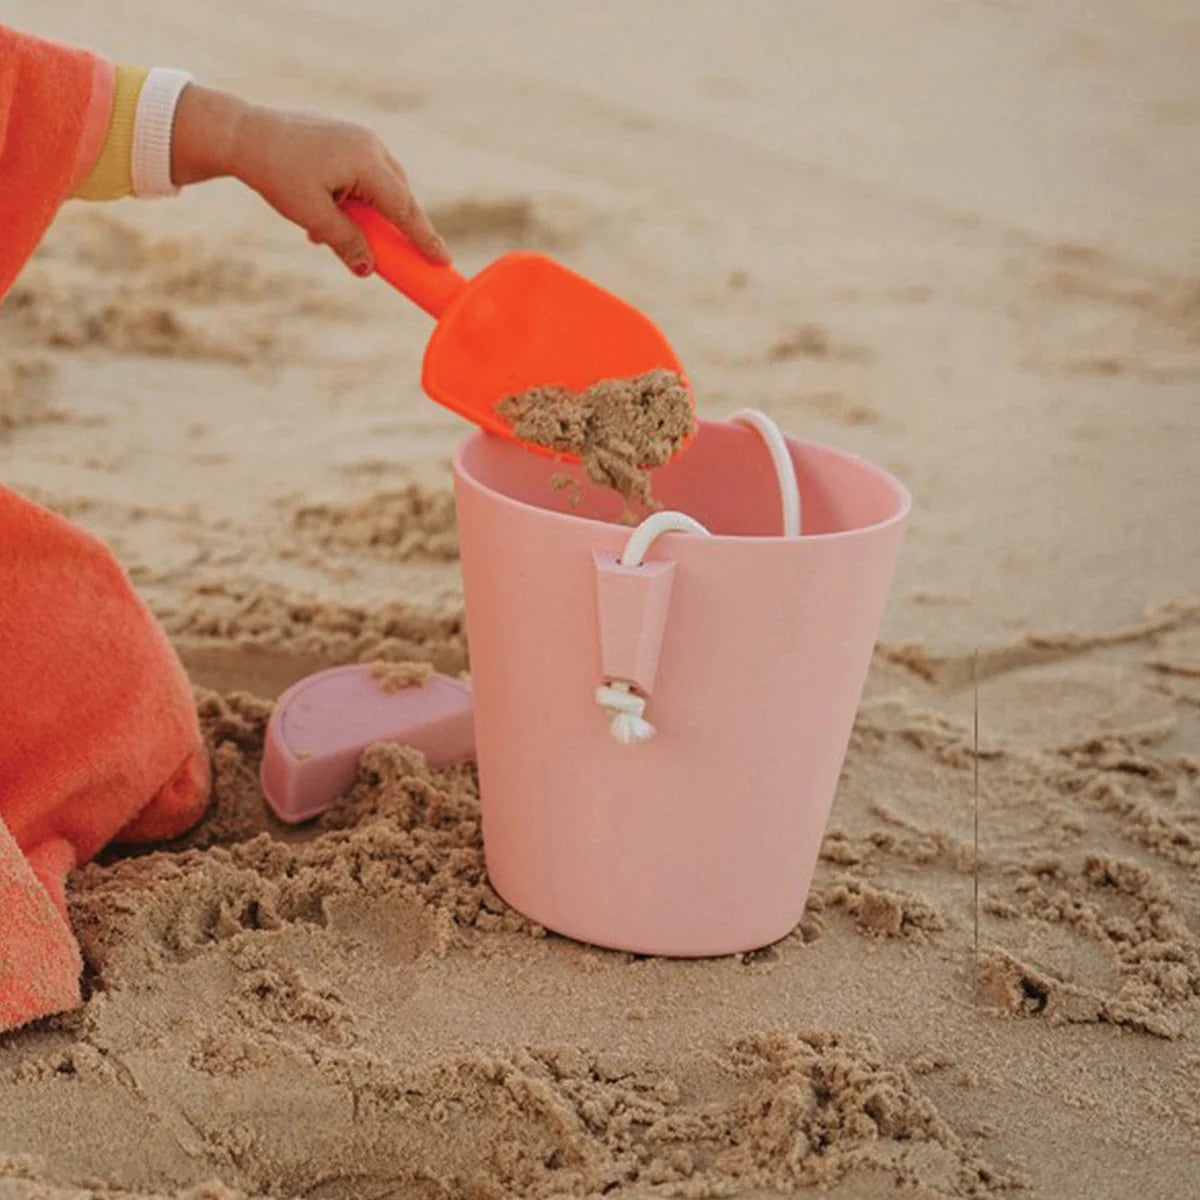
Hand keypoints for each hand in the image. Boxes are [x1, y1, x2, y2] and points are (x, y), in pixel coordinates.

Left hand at [171, 85, 448, 273]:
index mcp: (366, 161)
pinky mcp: (347, 141)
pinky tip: (327, 218)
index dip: (423, 237)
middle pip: (399, 198)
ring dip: (372, 218)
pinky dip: (357, 202)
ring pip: (383, 189)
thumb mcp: (311, 216)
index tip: (442, 261)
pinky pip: (365, 178)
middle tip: (411, 260)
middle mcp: (370, 146)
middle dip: (401, 229)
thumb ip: (345, 242)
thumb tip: (368, 270)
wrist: (242, 134)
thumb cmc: (275, 171)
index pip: (404, 208)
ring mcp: (360, 140)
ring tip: (334, 235)